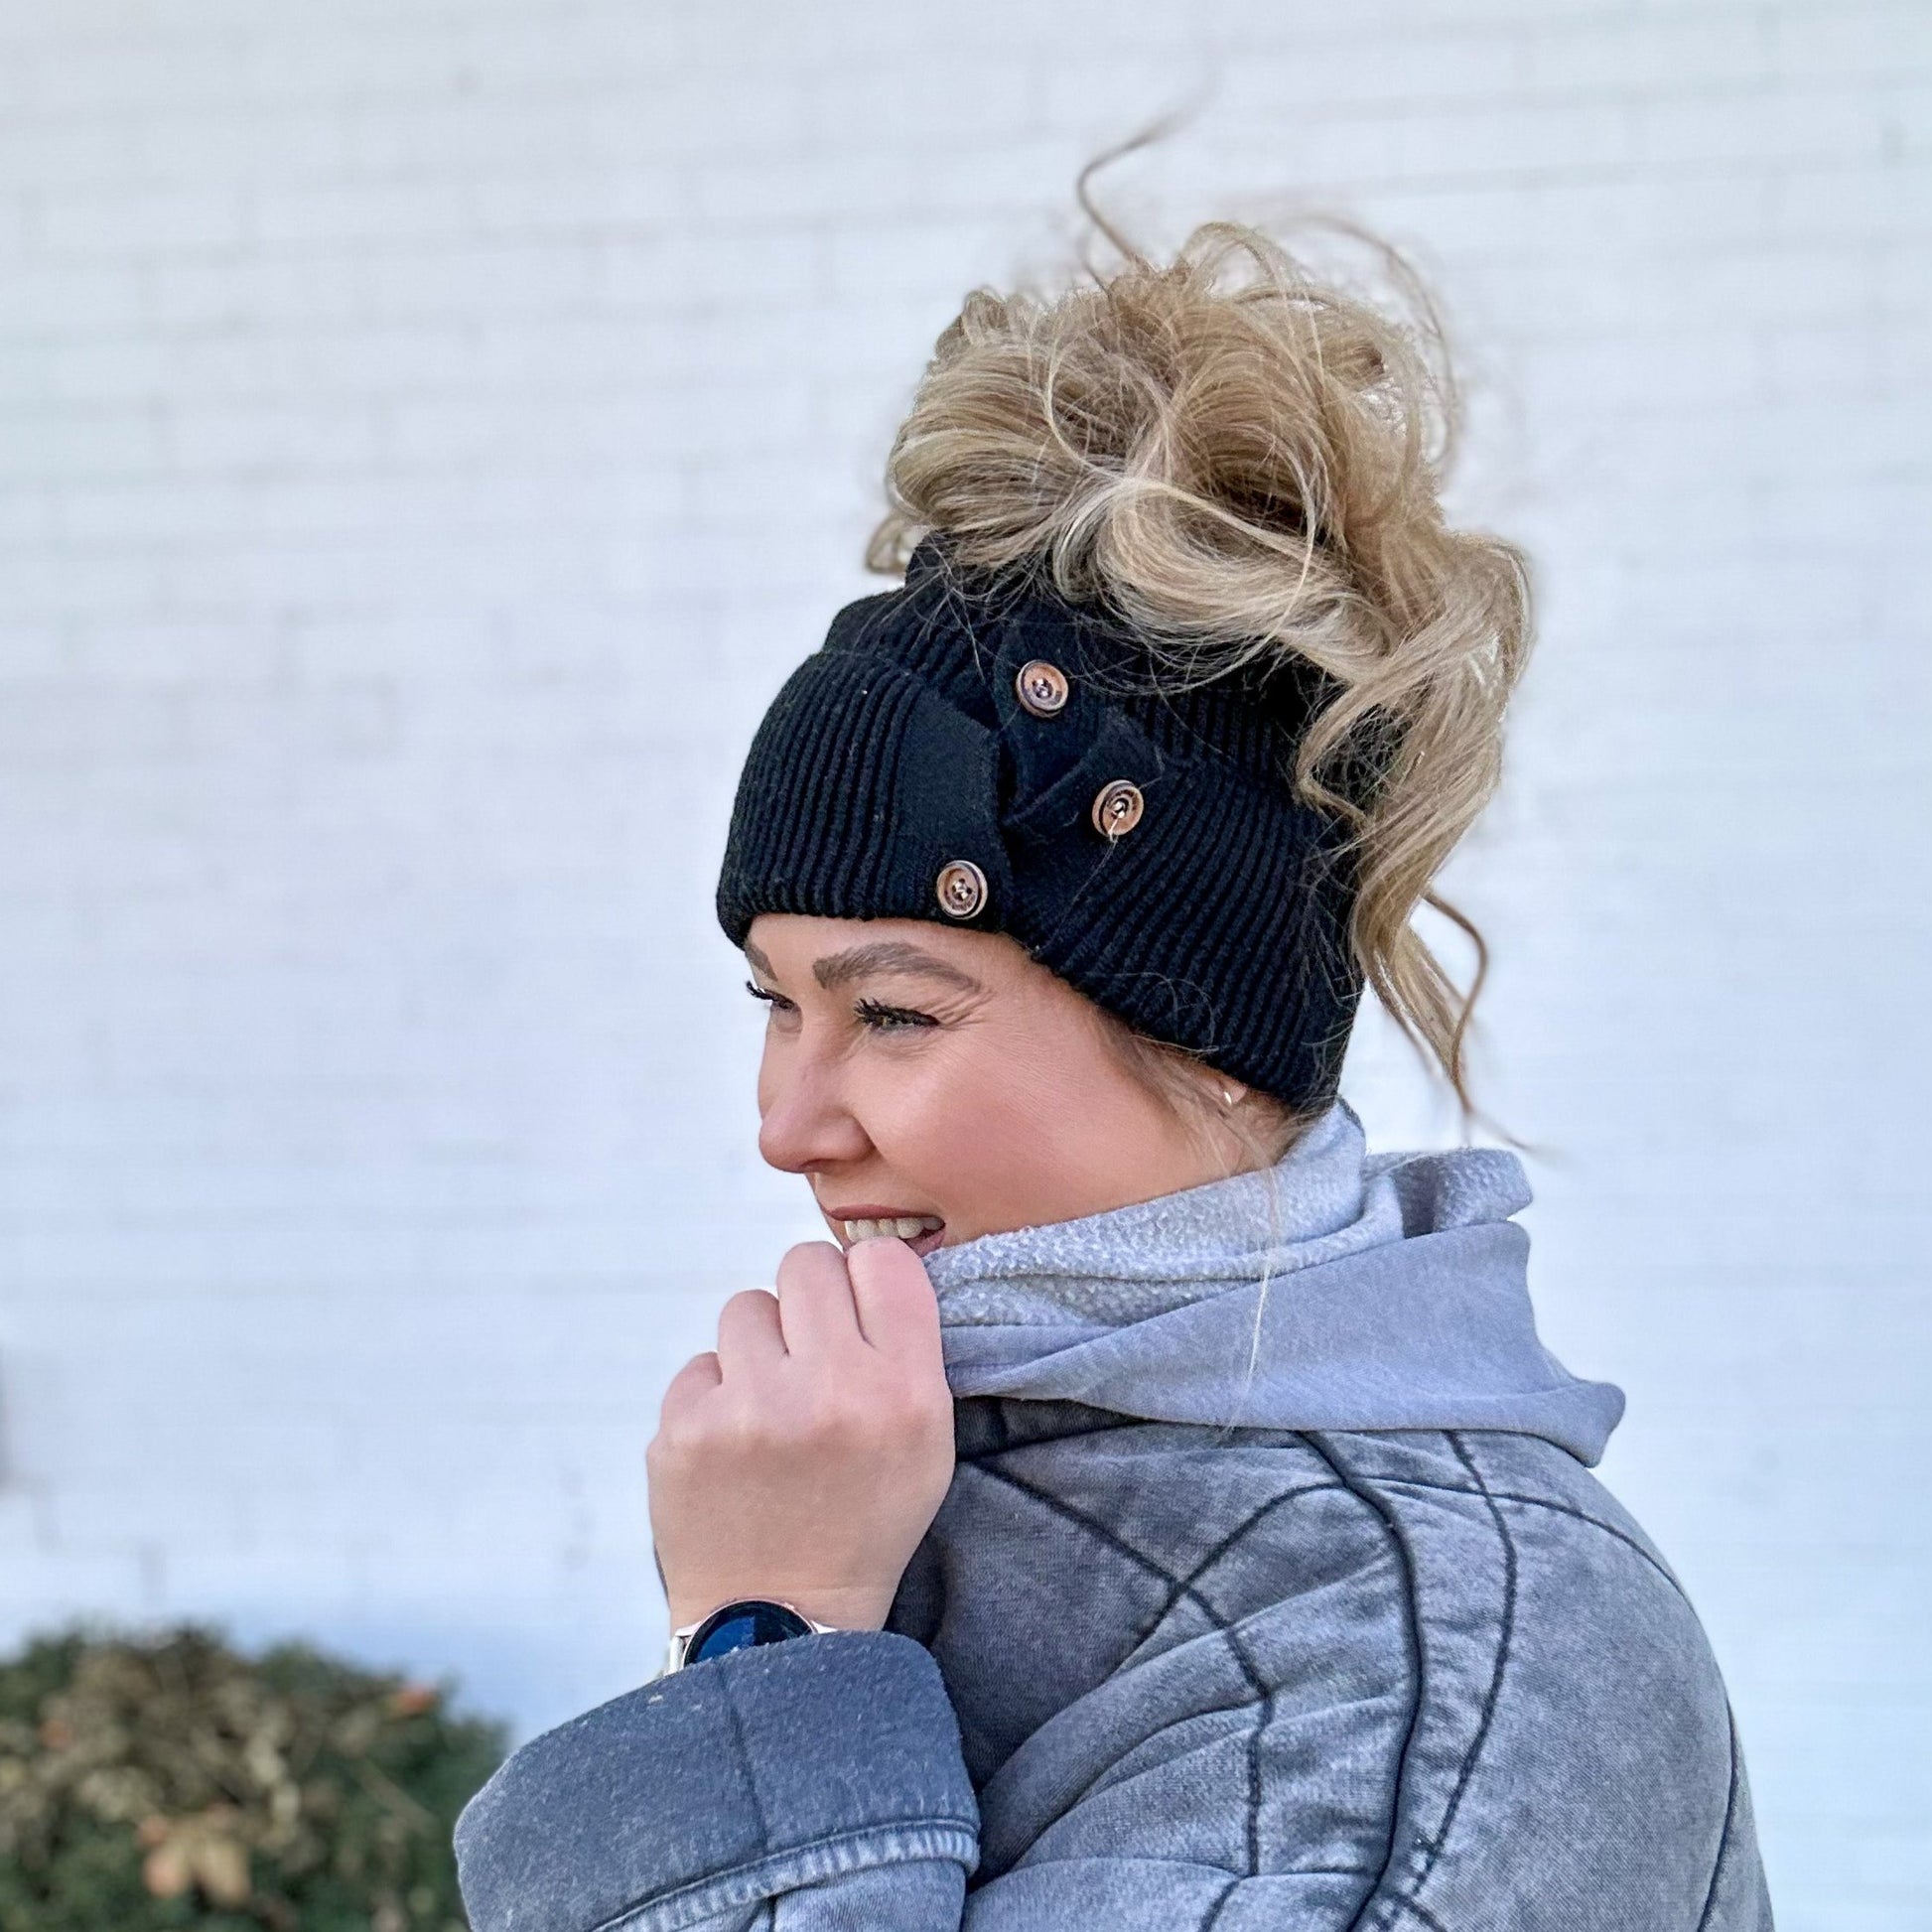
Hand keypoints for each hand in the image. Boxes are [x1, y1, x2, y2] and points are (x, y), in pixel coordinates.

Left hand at [647, 1239, 955, 1633]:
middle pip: (807, 1264)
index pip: (883, 1261)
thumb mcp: (927, 1444)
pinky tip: (734, 1448)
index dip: (868, 1279)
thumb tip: (864, 1264)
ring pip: (746, 1307)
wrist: (782, 1624)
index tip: (859, 1310)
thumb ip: (907, 1350)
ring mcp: (749, 1410)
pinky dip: (716, 1398)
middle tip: (809, 1355)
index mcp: (904, 1393)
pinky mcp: (683, 1431)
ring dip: (759, 1348)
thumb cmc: (864, 1521)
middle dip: (809, 1302)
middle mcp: (830, 1391)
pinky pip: (701, 1365)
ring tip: (770, 1410)